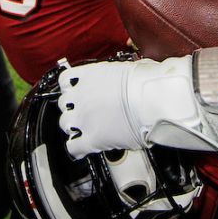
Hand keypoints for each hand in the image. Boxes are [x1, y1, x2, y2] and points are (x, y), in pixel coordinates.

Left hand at [56, 55, 217, 159]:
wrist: (153, 100)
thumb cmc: (147, 83)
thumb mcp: (130, 68)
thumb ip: (118, 75)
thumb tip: (127, 75)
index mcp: (89, 76)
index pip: (65, 81)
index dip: (71, 87)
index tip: (76, 91)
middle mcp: (81, 96)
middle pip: (64, 103)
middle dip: (74, 107)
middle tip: (84, 111)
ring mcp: (84, 118)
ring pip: (65, 124)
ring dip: (73, 127)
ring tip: (83, 130)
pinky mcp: (92, 138)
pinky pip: (74, 147)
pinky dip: (77, 148)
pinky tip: (82, 150)